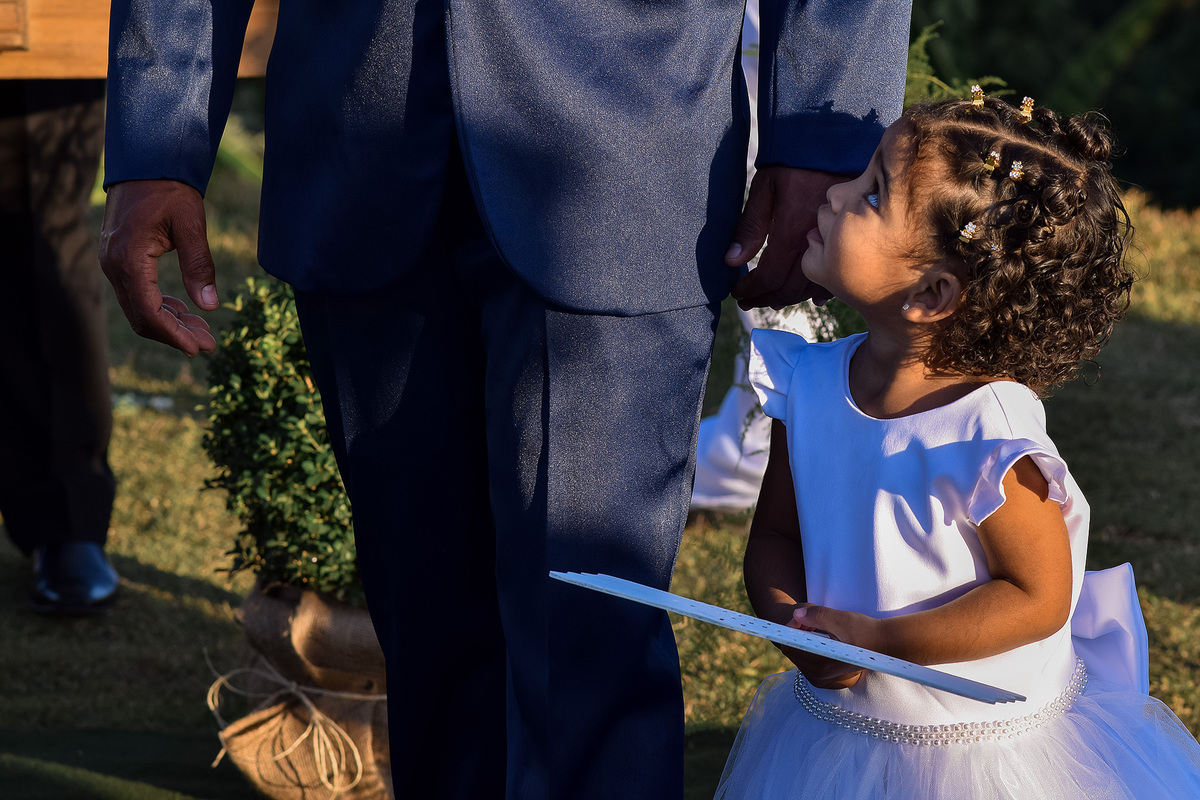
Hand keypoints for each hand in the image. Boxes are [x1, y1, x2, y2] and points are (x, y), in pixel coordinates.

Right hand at [99, 179, 218, 356]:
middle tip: (209, 344)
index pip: (148, 311)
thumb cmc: (169, 189)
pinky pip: (138, 294)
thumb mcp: (191, 224)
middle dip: (175, 334)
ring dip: (171, 323)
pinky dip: (162, 307)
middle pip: (142, 316)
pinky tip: (186, 313)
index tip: (198, 348)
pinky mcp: (119, 261)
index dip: (173, 334)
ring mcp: (113, 264)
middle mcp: (114, 266)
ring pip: (139, 308)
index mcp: (129, 259)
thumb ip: (199, 265)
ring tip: (204, 333)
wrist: (145, 163)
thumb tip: (210, 306)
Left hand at [724, 166, 846, 310]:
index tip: (737, 293)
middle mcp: (815, 243)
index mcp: (791, 232)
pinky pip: (837, 273)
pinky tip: (812, 296)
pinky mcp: (848, 239)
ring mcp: (835, 243)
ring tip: (772, 298)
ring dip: (790, 297)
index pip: (769, 278)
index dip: (751, 291)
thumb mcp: (764, 189)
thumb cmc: (794, 161)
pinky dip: (820, 289)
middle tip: (750, 300)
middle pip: (790, 289)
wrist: (833, 141)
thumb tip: (732, 262)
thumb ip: (749, 227)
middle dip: (767, 298)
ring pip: (812, 286)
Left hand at [783, 603, 881, 689]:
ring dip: (803, 636)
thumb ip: (818, 616)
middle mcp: (818, 676)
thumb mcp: (842, 620)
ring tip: (820, 626)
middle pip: (793, 649)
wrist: (883, 643)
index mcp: (821, 666)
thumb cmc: (865, 631)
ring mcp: (820, 678)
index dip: (792, 628)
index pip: (790, 646)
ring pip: (798, 652)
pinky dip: (809, 643)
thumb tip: (796, 615)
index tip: (803, 616)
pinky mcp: (823, 675)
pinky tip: (822, 634)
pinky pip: (806, 656)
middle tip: (812, 618)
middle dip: (797, 631)